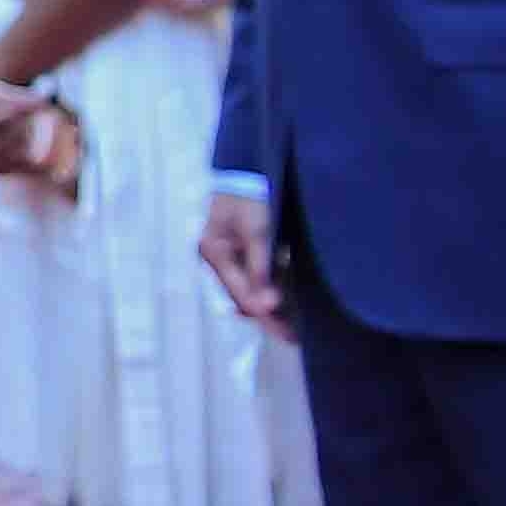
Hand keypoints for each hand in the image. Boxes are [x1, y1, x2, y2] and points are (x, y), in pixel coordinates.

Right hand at [197, 192, 285, 339]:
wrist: (244, 169)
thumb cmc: (249, 197)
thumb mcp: (257, 231)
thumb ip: (260, 267)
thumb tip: (266, 304)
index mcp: (214, 253)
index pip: (240, 292)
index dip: (262, 311)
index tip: (286, 329)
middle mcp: (215, 258)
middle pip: (240, 296)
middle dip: (265, 316)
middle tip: (291, 336)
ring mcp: (223, 255)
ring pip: (244, 289)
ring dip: (265, 305)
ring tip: (289, 325)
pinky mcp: (235, 250)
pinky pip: (249, 277)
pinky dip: (264, 290)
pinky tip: (280, 301)